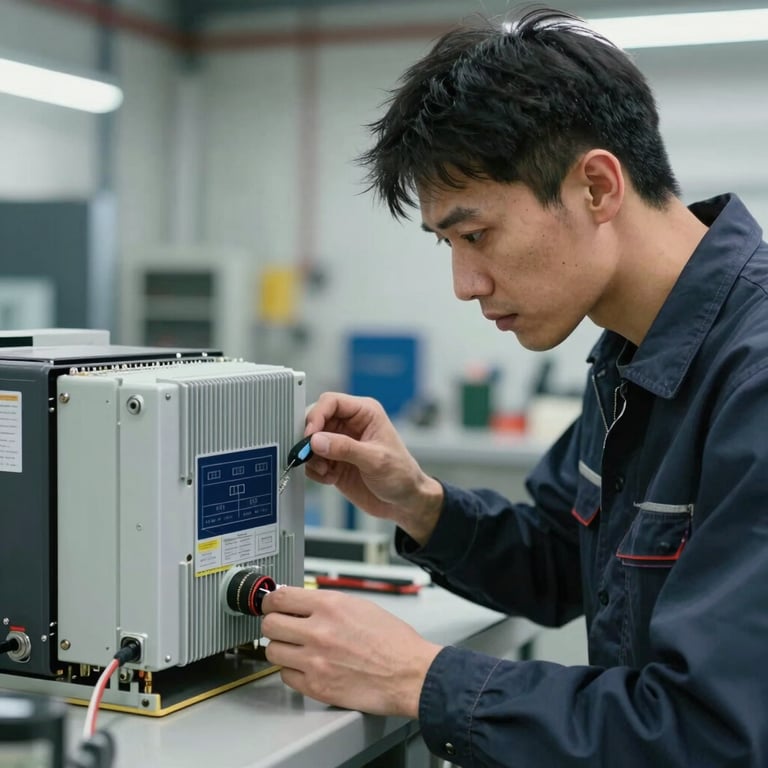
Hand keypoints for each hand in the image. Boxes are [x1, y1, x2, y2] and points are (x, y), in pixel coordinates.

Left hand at [261, 586, 441, 717]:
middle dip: (274, 625)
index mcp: (330, 606)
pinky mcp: (317, 687)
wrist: (410, 673)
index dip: (270, 602)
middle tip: (281, 627)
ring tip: (295, 649)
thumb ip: (327, 604)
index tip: (270, 605)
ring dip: (281, 649)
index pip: (279, 598)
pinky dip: (292, 672)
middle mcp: (318, 631)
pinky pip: (286, 676)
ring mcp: (315, 661)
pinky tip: (306, 667)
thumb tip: (302, 603)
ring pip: (273, 652)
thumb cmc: (393, 641)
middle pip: (269, 625)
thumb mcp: (360, 606)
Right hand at [304, 393, 442, 544]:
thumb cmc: (401, 475)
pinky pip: (312, 460)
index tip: (310, 434)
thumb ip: (345, 448)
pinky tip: (330, 478)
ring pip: (310, 441)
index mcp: (365, 413)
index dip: (317, 415)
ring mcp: (340, 443)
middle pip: (316, 420)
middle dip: (310, 439)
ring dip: (312, 457)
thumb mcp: (375, 460)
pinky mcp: (334, 461)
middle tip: (311, 455)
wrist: (403, 502)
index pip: (331, 402)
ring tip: (325, 470)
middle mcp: (350, 425)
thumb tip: (317, 440)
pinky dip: (315, 471)